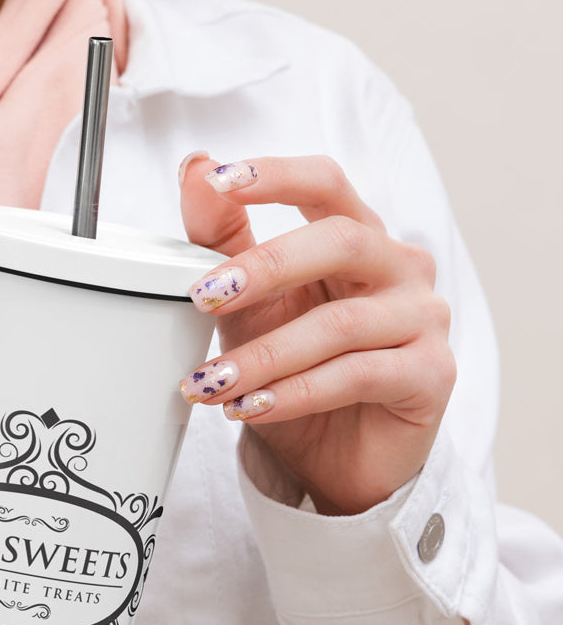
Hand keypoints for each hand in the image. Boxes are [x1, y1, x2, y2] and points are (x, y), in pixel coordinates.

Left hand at [177, 154, 454, 514]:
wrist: (332, 457)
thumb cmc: (295, 370)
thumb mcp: (248, 305)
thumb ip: (223, 240)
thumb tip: (194, 167)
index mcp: (357, 237)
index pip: (326, 184)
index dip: (275, 177)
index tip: (218, 181)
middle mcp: (399, 268)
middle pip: (341, 241)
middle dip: (264, 268)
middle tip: (203, 299)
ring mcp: (422, 320)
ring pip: (340, 323)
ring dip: (265, 355)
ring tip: (212, 383)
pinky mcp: (430, 376)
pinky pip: (357, 376)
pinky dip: (294, 393)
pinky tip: (251, 408)